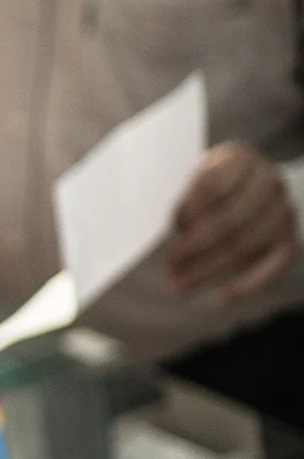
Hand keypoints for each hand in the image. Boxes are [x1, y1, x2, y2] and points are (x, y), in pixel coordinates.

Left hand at [166, 141, 298, 306]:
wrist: (260, 185)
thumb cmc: (213, 182)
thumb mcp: (197, 175)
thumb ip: (186, 197)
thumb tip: (171, 232)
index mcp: (240, 158)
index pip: (213, 185)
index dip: (189, 209)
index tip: (168, 229)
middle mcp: (269, 182)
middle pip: (230, 221)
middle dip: (195, 249)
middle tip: (168, 268)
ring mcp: (284, 213)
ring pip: (245, 246)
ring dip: (209, 271)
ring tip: (179, 286)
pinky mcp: (291, 241)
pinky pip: (271, 268)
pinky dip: (245, 287)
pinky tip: (218, 300)